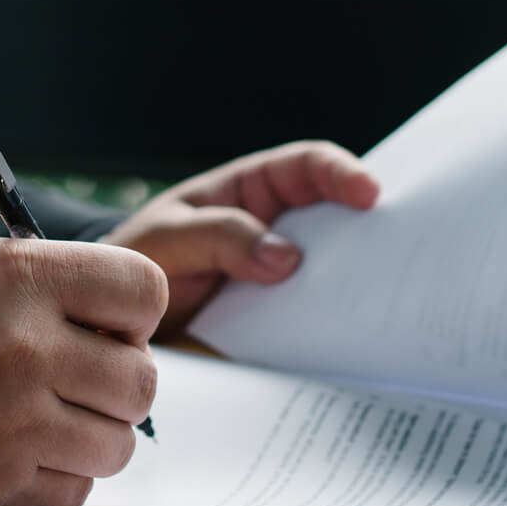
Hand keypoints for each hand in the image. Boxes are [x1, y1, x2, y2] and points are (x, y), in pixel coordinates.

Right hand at [0, 238, 167, 505]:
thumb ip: (47, 282)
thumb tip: (121, 319)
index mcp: (19, 278)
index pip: (144, 291)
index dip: (136, 317)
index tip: (109, 332)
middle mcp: (26, 347)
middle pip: (144, 380)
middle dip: (117, 387)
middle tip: (74, 387)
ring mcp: (15, 422)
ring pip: (120, 444)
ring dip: (90, 439)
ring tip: (40, 424)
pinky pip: (75, 490)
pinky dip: (54, 479)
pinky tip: (10, 456)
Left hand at [103, 140, 378, 336]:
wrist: (105, 320)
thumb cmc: (134, 260)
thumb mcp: (165, 240)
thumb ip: (219, 238)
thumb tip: (288, 258)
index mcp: (247, 190)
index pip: (305, 167)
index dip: (341, 173)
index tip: (368, 194)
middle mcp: (270, 228)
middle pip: (334, 219)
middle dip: (370, 229)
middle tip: (401, 249)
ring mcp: (275, 275)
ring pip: (330, 270)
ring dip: (356, 282)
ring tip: (388, 299)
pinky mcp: (274, 319)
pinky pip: (310, 315)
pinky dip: (331, 323)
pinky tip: (349, 338)